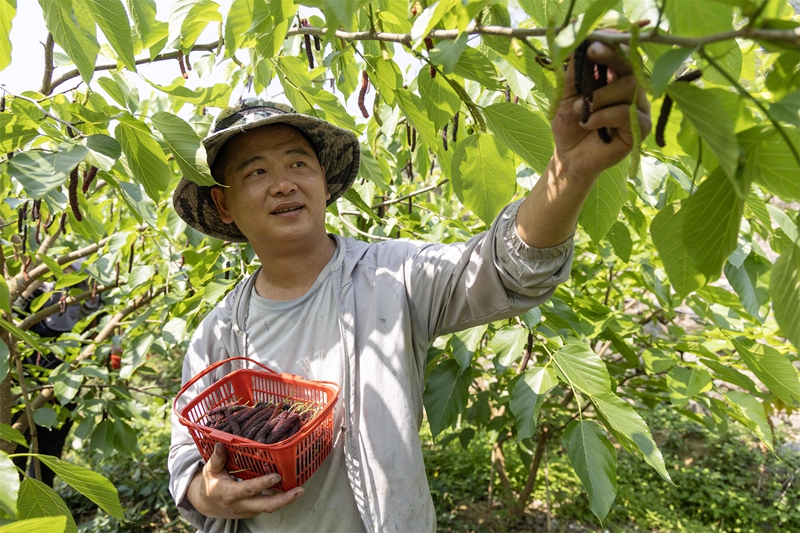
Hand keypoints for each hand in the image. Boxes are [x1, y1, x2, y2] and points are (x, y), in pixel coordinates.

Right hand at [186, 442, 303, 518]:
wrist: (207, 505)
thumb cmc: (211, 484)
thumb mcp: (210, 471)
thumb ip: (217, 459)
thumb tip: (221, 444)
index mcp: (229, 494)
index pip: (248, 489)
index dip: (263, 484)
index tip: (277, 476)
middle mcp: (241, 505)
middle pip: (265, 505)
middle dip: (284, 500)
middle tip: (299, 490)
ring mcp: (248, 510)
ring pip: (269, 507)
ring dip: (285, 500)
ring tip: (299, 490)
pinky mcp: (253, 511)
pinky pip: (268, 505)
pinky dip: (279, 498)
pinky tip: (289, 489)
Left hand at [550, 41, 651, 180]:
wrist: (570, 156)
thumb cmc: (569, 124)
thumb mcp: (565, 95)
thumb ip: (574, 72)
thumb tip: (578, 42)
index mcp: (615, 78)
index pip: (621, 55)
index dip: (611, 46)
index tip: (594, 43)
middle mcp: (631, 90)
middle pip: (631, 66)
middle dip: (611, 58)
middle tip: (593, 54)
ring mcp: (638, 108)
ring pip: (629, 87)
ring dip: (600, 96)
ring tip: (579, 109)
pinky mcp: (641, 128)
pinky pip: (627, 113)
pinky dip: (604, 116)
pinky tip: (589, 123)